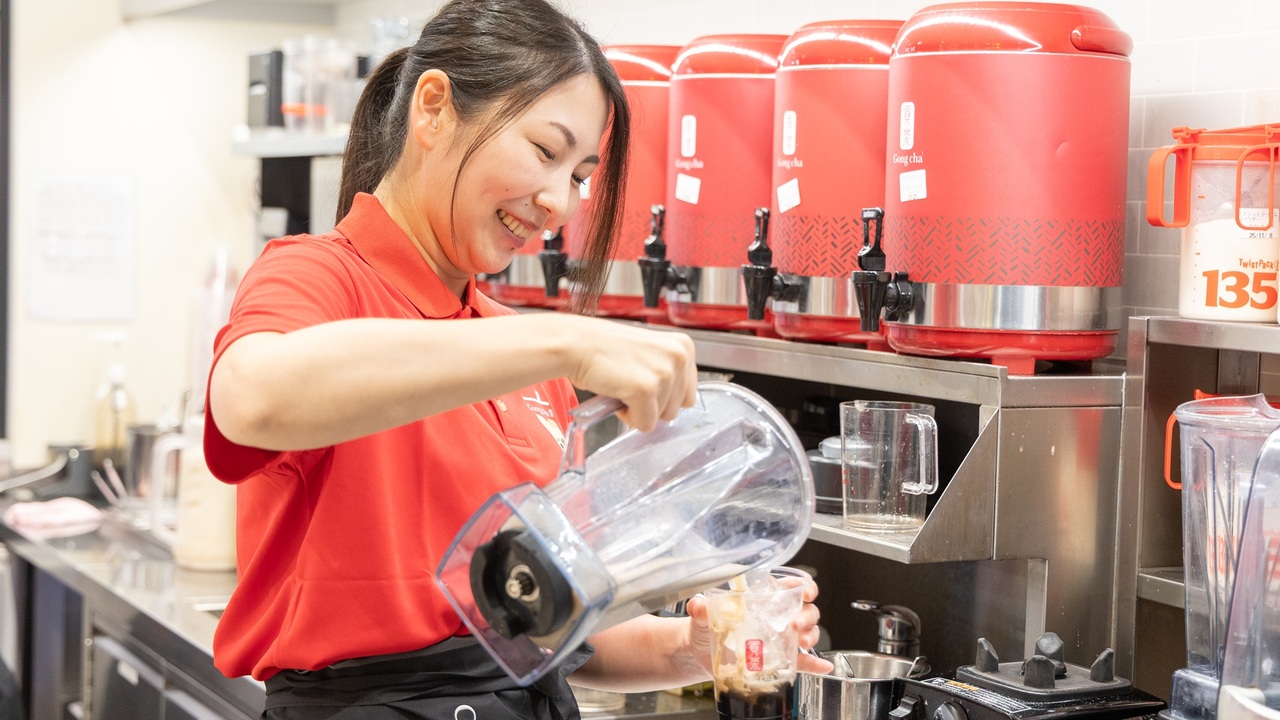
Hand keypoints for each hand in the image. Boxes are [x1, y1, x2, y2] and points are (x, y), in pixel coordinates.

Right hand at [564, 316, 696, 430]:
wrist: (575, 344)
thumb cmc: (604, 348)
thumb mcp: (650, 353)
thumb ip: (668, 372)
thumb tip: (676, 401)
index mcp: (683, 346)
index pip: (689, 393)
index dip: (663, 395)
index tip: (643, 382)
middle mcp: (679, 357)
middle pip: (679, 408)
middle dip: (653, 405)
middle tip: (629, 385)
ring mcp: (664, 373)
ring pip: (662, 418)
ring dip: (639, 410)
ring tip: (622, 386)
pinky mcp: (646, 390)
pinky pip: (645, 424)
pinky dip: (628, 417)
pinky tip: (616, 393)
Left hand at [683, 576, 834, 677]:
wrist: (699, 654)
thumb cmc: (705, 627)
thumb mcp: (704, 616)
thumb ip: (702, 608)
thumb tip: (698, 605)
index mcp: (763, 599)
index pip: (791, 588)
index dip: (804, 587)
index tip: (805, 592)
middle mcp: (776, 616)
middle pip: (805, 610)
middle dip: (807, 615)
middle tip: (795, 624)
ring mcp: (779, 638)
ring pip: (807, 633)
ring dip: (811, 636)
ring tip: (802, 642)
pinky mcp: (778, 660)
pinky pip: (801, 661)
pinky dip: (814, 664)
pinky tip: (822, 666)